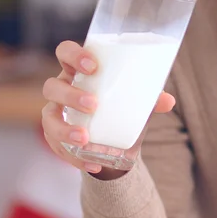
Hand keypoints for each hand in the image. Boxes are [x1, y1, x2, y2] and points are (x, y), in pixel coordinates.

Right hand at [42, 40, 175, 174]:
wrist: (113, 135)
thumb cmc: (120, 103)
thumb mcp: (135, 99)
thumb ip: (150, 98)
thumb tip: (168, 101)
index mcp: (78, 71)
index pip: (66, 52)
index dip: (74, 55)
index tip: (92, 66)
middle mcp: (63, 89)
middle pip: (52, 86)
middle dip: (71, 95)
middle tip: (93, 104)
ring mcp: (56, 113)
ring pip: (48, 118)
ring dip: (64, 129)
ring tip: (84, 139)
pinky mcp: (55, 137)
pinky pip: (57, 148)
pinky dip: (74, 157)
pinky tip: (93, 164)